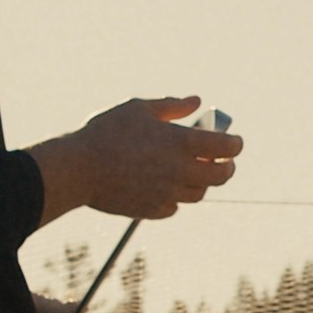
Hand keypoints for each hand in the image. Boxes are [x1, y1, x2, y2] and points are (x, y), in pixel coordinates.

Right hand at [37, 96, 240, 222]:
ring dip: (201, 182)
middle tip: (223, 161)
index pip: (226, 147)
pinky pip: (174, 207)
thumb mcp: (138, 109)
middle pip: (221, 176)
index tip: (234, 142)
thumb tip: (196, 101)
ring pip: (199, 194)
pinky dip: (175, 197)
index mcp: (180, 143)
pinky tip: (166, 186)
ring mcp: (167, 194)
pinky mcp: (152, 211)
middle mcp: (180, 172)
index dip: (235, 144)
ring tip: (192, 171)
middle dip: (227, 167)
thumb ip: (172, 106)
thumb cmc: (106, 132)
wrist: (78, 169)